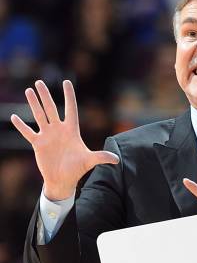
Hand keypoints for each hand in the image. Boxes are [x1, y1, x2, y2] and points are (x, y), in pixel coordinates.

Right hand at [10, 80, 118, 200]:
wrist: (63, 181)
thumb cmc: (77, 170)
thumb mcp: (89, 161)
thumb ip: (101, 157)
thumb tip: (117, 159)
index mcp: (71, 131)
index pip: (70, 109)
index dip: (69, 96)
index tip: (66, 82)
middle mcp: (58, 130)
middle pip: (51, 108)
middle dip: (46, 96)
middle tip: (39, 82)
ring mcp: (47, 136)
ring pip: (39, 116)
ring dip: (34, 104)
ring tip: (29, 90)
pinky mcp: (38, 144)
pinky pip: (28, 132)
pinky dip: (20, 126)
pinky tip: (13, 117)